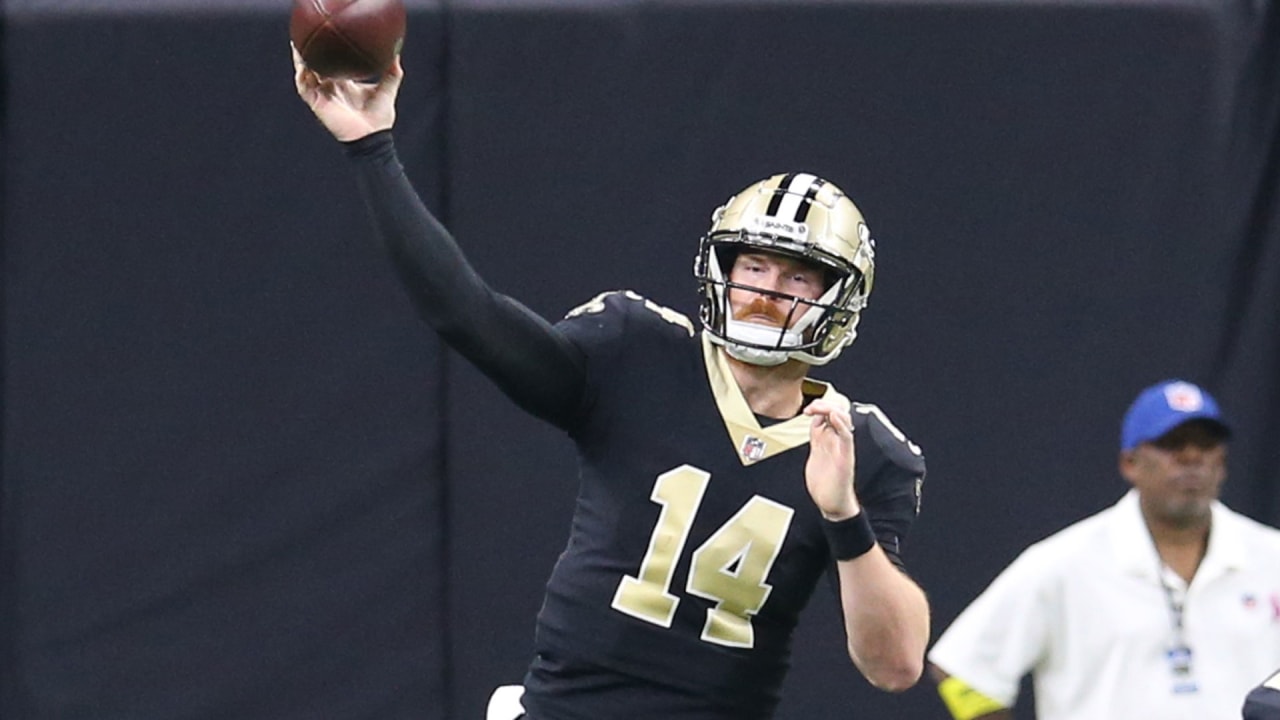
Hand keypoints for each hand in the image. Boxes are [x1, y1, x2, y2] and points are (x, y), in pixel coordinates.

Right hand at [292, 44, 402, 141]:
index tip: (327, 36)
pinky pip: (304, 88)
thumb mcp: (387, 89)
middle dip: (309, 52)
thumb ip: (392, 73)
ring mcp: (323, 96)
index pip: (331, 64)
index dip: (327, 52)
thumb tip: (396, 55)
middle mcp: (331, 88)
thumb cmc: (379, 117)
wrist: (372, 136)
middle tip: (306, 36)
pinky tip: (303, 66)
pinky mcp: (318, 104)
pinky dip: (303, 76)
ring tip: (299, 46)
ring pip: (305, 74)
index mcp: (344, 83)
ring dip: (301, 61)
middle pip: (315, 66)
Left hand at [804, 400, 859, 519]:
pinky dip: (841, 424)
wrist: (832, 504)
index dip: (819, 406)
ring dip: (831, 409)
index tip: (807, 408)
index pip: (830, 413)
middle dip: (824, 404)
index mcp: (829, 439)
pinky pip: (847, 436)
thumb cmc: (824, 483)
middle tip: (810, 408)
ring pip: (844, 419)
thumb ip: (816, 437)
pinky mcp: (845, 457)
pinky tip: (834, 417)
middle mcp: (837, 440)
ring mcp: (842, 447)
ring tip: (820, 408)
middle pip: (838, 411)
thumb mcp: (816, 454)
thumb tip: (814, 422)